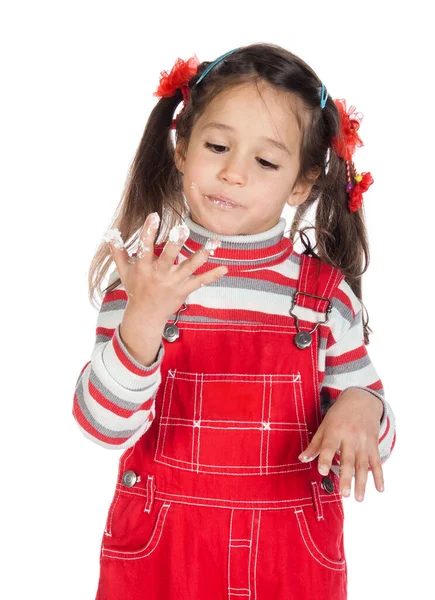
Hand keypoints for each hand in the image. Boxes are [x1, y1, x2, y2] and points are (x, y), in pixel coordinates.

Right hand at [105, 212, 227, 323]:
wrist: (145, 316)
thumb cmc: (135, 288)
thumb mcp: (124, 271)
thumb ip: (118, 251)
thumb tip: (110, 233)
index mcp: (143, 267)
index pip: (145, 247)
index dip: (148, 231)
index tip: (154, 216)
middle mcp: (159, 274)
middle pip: (169, 256)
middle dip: (176, 243)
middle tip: (183, 228)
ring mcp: (173, 282)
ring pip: (189, 267)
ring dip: (201, 255)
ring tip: (213, 243)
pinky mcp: (184, 290)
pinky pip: (200, 282)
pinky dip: (213, 276)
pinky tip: (225, 268)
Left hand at [298, 388, 384, 501]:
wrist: (361, 400)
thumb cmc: (339, 414)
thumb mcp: (324, 425)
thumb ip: (315, 444)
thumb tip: (302, 460)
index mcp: (335, 431)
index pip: (329, 446)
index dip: (326, 459)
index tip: (323, 472)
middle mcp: (351, 436)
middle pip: (348, 459)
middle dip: (347, 477)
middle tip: (344, 494)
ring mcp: (364, 441)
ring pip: (363, 464)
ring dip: (362, 482)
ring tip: (359, 498)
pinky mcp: (373, 444)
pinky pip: (377, 462)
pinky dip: (380, 476)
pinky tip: (379, 489)